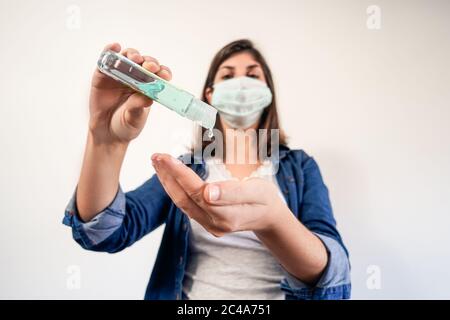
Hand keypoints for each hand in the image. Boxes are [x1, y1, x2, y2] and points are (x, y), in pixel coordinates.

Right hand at [89, 43, 172, 144]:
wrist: (107, 133)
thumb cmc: (125, 125)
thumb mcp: (135, 118)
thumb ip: (139, 107)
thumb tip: (147, 97)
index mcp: (148, 88)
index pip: (158, 75)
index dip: (162, 72)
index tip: (165, 75)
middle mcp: (136, 79)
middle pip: (144, 63)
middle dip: (149, 62)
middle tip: (150, 67)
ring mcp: (120, 75)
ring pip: (127, 58)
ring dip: (132, 54)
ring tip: (134, 58)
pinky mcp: (103, 75)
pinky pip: (107, 60)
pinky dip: (110, 50)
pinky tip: (115, 47)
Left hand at [151, 153, 288, 236]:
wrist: (268, 217)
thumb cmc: (264, 198)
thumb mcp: (257, 191)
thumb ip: (234, 192)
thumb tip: (208, 193)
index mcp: (228, 216)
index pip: (197, 192)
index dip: (180, 175)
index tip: (166, 158)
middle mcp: (215, 224)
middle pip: (185, 198)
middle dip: (168, 176)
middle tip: (156, 155)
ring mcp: (209, 226)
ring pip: (182, 203)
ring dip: (167, 182)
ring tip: (157, 162)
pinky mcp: (205, 223)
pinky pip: (185, 205)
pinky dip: (174, 188)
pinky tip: (168, 176)